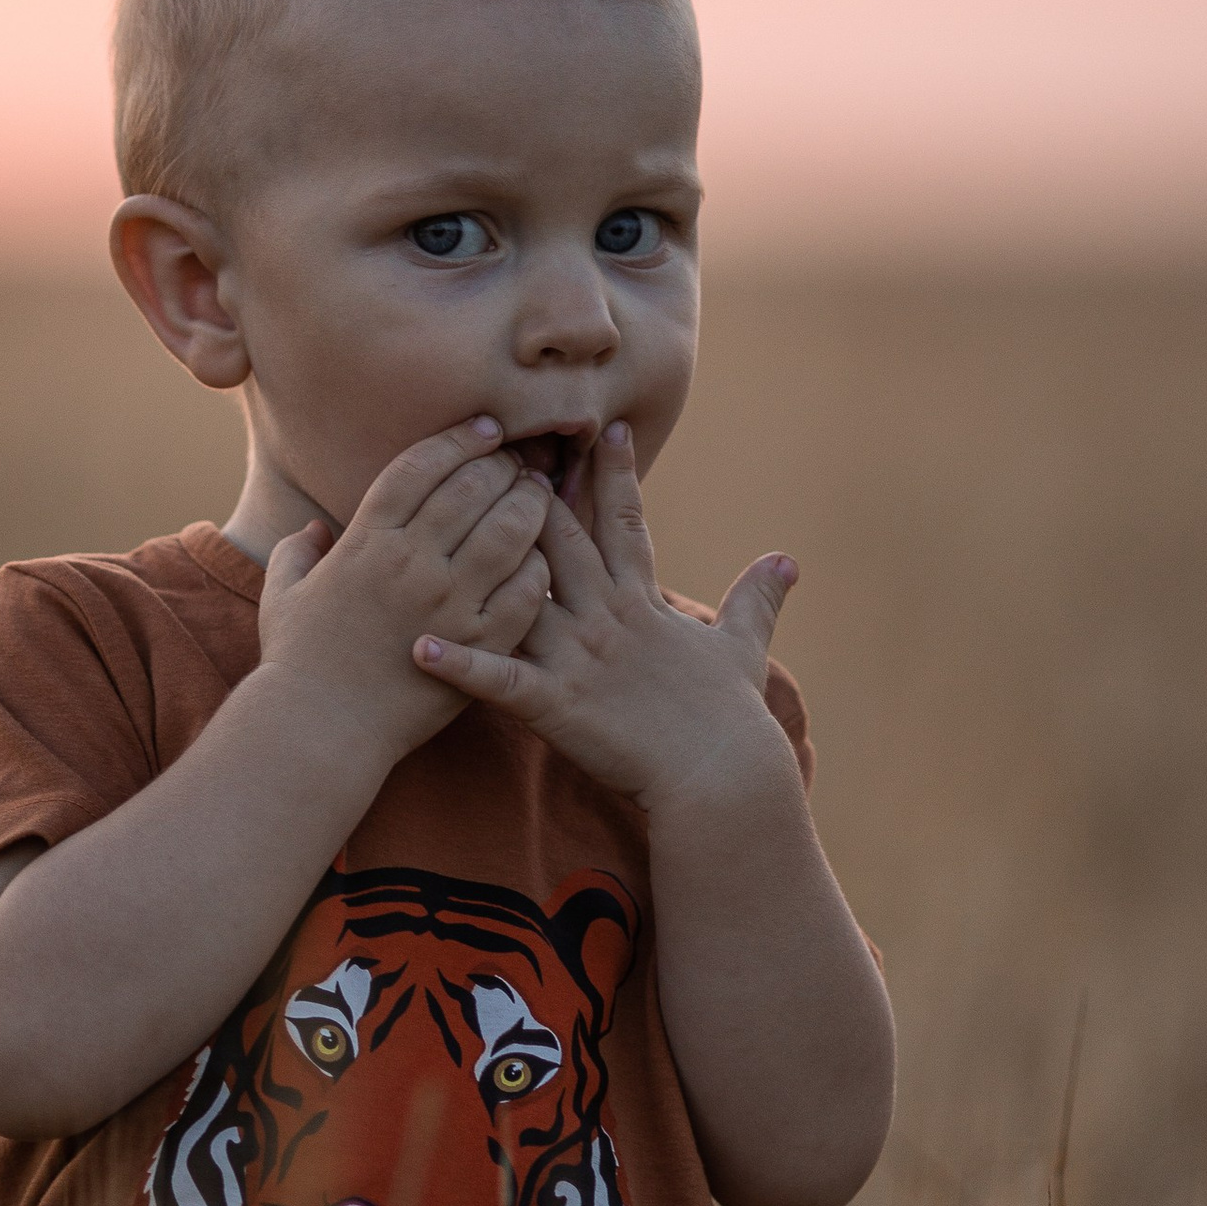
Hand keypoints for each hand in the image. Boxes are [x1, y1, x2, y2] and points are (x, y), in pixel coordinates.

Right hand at [255, 417, 553, 766]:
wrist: (321, 729)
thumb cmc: (297, 662)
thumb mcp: (284, 594)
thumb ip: (298, 553)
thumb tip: (315, 531)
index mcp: (366, 542)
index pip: (420, 466)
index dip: (459, 439)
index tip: (486, 428)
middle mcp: (412, 564)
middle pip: (472, 488)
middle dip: (503, 463)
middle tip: (520, 459)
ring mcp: (449, 604)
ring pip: (509, 530)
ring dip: (531, 503)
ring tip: (540, 493)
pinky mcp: (479, 646)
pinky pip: (525, 590)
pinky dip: (538, 564)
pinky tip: (542, 555)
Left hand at [410, 422, 799, 812]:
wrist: (723, 779)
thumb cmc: (731, 720)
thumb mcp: (743, 649)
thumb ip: (755, 601)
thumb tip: (786, 560)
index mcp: (643, 603)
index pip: (626, 524)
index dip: (614, 474)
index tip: (603, 426)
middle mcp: (606, 618)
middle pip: (562, 540)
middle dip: (530, 492)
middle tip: (500, 445)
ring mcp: (579, 659)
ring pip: (522, 594)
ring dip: (481, 562)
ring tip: (440, 524)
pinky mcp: (558, 704)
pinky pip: (501, 680)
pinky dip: (461, 666)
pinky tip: (420, 648)